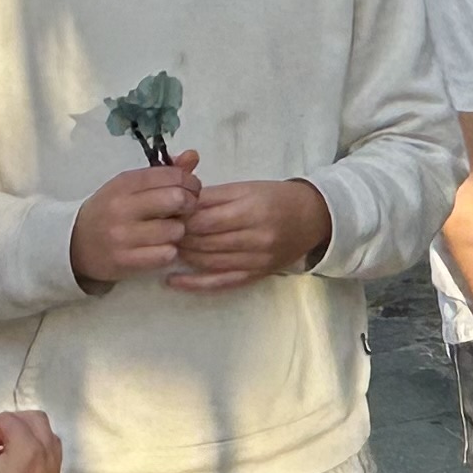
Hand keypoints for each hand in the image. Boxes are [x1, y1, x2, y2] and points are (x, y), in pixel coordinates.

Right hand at [71, 154, 200, 286]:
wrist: (73, 244)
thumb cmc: (109, 212)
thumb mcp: (129, 187)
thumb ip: (163, 173)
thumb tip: (193, 156)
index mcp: (123, 183)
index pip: (170, 175)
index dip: (190, 182)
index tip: (191, 190)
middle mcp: (121, 207)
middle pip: (177, 199)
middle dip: (189, 204)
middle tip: (185, 210)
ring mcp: (121, 236)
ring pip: (175, 230)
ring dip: (178, 231)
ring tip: (167, 231)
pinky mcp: (124, 261)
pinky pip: (166, 254)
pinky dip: (168, 252)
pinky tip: (159, 248)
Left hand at [170, 179, 330, 292]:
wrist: (313, 218)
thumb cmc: (276, 198)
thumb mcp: (245, 188)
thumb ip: (211, 197)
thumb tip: (176, 205)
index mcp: (251, 210)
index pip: (204, 219)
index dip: (179, 218)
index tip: (163, 214)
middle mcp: (254, 238)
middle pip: (203, 241)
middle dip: (177, 236)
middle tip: (159, 231)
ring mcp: (255, 260)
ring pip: (207, 261)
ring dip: (182, 255)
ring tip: (165, 247)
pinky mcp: (255, 275)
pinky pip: (220, 283)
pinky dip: (194, 284)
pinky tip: (173, 281)